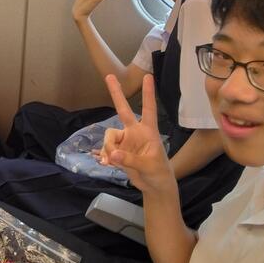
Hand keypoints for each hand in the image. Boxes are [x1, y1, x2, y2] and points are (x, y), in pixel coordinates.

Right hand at [94, 74, 176, 196]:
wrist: (154, 187)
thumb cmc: (159, 173)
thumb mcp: (148, 166)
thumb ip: (129, 160)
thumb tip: (112, 154)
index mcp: (148, 131)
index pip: (149, 109)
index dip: (148, 94)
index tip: (148, 76)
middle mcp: (135, 132)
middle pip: (123, 110)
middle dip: (116, 93)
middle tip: (109, 75)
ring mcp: (125, 141)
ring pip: (110, 136)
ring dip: (108, 148)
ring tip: (112, 162)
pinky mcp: (118, 151)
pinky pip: (106, 149)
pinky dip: (105, 156)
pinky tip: (106, 164)